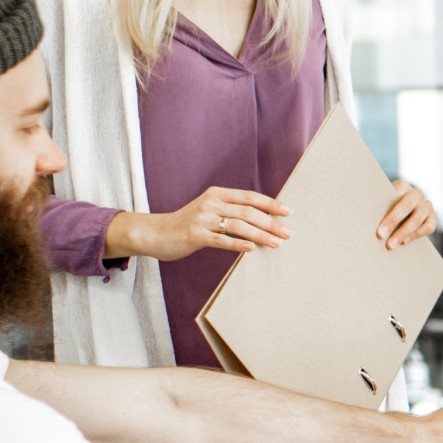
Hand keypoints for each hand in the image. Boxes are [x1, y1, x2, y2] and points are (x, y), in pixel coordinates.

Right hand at [115, 186, 290, 260]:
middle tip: (288, 233)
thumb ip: (230, 210)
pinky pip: (221, 240)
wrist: (154, 232)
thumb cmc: (187, 223)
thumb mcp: (208, 209)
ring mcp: (202, 219)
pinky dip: (238, 244)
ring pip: (238, 226)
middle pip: (247, 212)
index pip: (249, 197)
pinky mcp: (194, 235)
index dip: (270, 203)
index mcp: (216, 194)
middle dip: (271, 222)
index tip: (288, 211)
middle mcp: (210, 203)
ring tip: (276, 243)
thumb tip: (262, 218)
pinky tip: (252, 248)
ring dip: (260, 235)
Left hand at [378, 179, 436, 249]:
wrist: (403, 211)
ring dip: (403, 233)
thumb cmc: (387, 207)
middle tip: (381, 235)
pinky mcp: (433, 217)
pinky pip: (428, 227)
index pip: (395, 193)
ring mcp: (426, 205)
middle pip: (406, 206)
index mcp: (402, 186)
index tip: (377, 225)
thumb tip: (363, 215)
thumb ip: (378, 205)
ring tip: (390, 245)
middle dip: (393, 222)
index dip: (386, 211)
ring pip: (417, 219)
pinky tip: (404, 242)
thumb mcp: (383, 202)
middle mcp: (416, 194)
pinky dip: (415, 235)